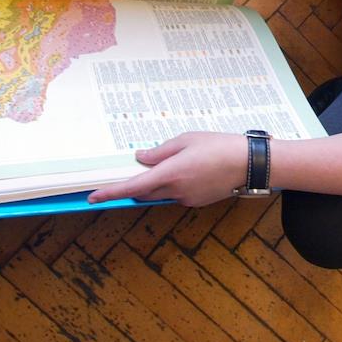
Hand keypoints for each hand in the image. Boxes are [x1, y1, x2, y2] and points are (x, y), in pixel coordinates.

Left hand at [87, 132, 246, 206]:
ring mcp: (187, 199)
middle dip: (137, 182)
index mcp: (169, 174)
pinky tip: (193, 169)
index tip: (92, 197)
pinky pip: (177, 194)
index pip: (131, 186)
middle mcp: (175, 191)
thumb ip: (159, 151)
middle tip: (140, 166)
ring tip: (180, 160)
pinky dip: (176, 184)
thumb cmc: (218, 146)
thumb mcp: (186, 140)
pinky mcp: (197, 202)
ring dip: (159, 181)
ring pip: (162, 193)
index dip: (110, 192)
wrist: (249, 163)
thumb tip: (140, 158)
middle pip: (144, 191)